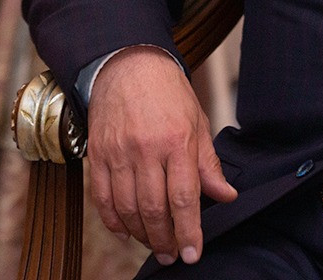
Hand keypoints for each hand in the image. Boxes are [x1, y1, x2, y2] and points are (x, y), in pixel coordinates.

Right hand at [86, 46, 237, 265]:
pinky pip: (101, 198)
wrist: (129, 66)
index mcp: (177, 141)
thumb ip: (208, 164)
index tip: (193, 253)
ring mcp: (118, 154)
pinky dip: (113, 221)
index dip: (189, 231)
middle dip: (165, 240)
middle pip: (154, 209)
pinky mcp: (97, 155)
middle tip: (173, 255)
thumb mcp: (198, 122)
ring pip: (127, 208)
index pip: (184, 197)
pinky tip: (126, 231)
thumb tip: (226, 196)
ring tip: (155, 245)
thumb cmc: (169, 93)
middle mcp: (146, 149)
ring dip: (141, 234)